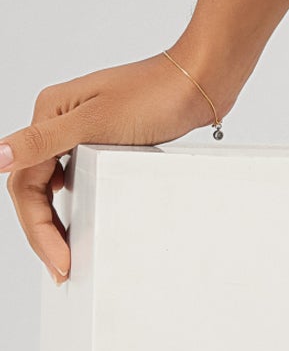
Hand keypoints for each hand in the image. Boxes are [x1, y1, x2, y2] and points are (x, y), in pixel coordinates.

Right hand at [3, 54, 227, 281]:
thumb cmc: (155, 94)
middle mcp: (59, 121)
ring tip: (66, 254)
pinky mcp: (105, 137)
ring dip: (55, 219)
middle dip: (45, 231)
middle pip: (35, 186)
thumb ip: (44, 141)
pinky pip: (78, 175)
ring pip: (53, 183)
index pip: (25, 183)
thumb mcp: (96, 122)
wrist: (202, 80)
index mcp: (49, 113)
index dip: (38, 227)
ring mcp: (81, 129)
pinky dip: (76, 201)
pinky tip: (81, 218)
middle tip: (62, 270)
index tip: (60, 261)